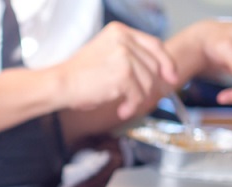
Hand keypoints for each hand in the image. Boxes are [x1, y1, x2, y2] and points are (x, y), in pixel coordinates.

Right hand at [56, 21, 178, 119]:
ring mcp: (125, 56)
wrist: (60, 84)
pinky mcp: (124, 74)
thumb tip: (155, 72)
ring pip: (148, 82)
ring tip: (124, 106)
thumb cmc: (78, 75)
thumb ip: (128, 56)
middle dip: (150, 86)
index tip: (171, 76)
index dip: (166, 61)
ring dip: (137, 99)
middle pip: (153, 65)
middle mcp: (124, 40)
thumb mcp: (105, 54)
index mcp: (119, 31)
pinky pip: (138, 95)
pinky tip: (121, 110)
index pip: (154, 44)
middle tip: (140, 99)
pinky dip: (131, 106)